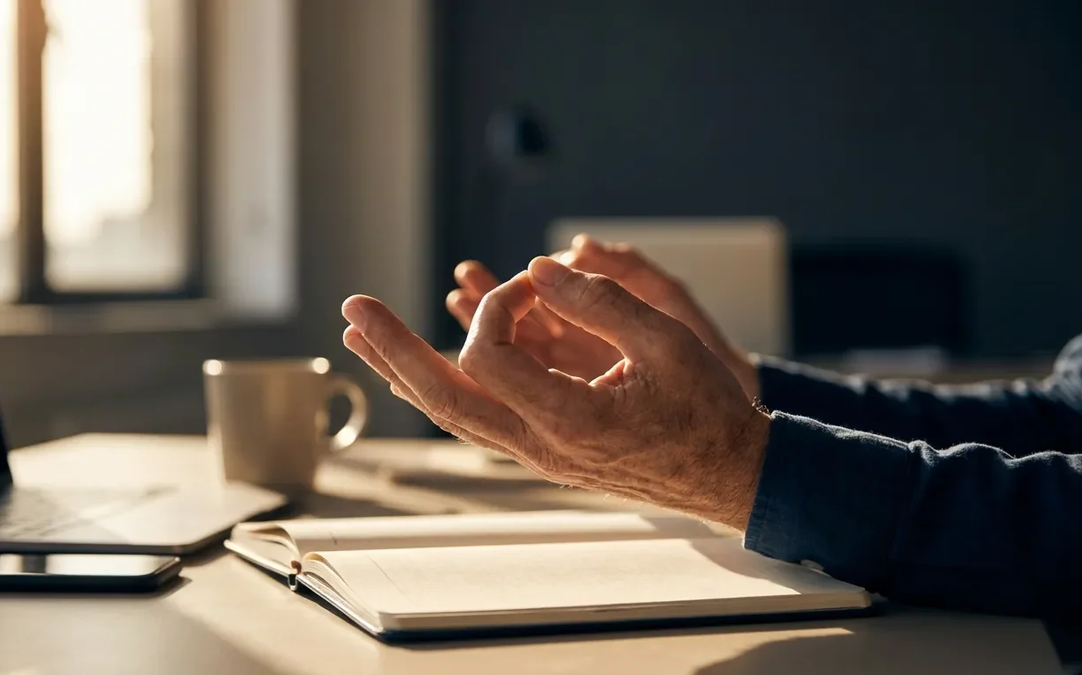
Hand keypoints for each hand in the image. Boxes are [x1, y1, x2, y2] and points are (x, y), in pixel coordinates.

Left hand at [344, 257, 770, 529]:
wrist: (727, 476)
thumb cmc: (707, 410)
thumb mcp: (667, 340)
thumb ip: (599, 300)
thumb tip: (536, 267)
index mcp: (571, 419)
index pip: (489, 354)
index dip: (499, 303)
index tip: (537, 281)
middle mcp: (541, 445)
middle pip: (443, 396)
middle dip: (394, 349)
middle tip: (354, 308)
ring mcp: (536, 455)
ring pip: (452, 413)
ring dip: (404, 370)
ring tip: (361, 336)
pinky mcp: (541, 451)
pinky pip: (475, 419)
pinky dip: (439, 389)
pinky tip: (414, 369)